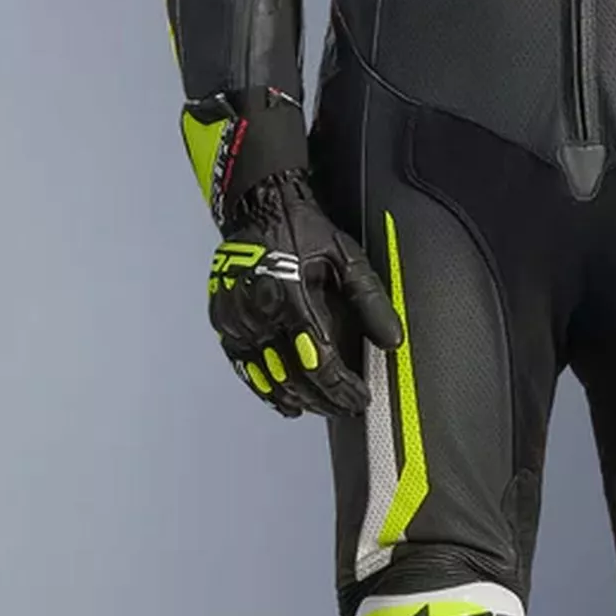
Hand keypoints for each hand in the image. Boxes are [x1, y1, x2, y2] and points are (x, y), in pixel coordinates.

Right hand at [207, 170, 403, 418]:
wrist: (258, 207)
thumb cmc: (302, 229)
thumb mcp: (346, 257)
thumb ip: (370, 300)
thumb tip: (392, 340)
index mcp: (289, 296)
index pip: (318, 360)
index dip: (341, 387)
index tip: (360, 398)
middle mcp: (258, 313)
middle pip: (293, 377)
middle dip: (324, 399)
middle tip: (347, 408)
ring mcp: (236, 320)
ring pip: (267, 377)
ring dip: (298, 399)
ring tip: (323, 408)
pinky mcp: (223, 322)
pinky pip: (244, 366)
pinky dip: (265, 387)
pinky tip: (285, 402)